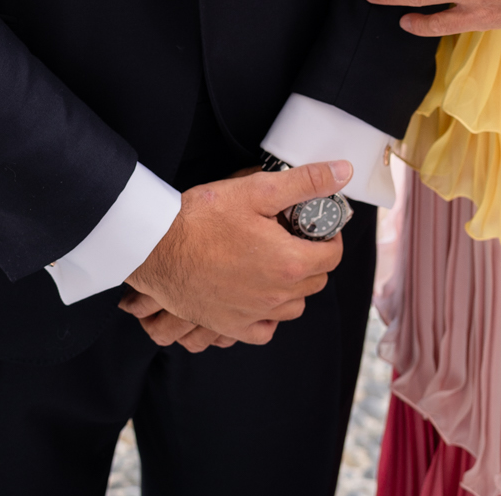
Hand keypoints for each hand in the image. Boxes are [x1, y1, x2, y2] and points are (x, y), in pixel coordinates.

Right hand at [120, 160, 350, 345]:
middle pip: (316, 281)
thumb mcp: (257, 189)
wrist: (157, 248)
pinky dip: (269, 316)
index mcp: (289, 262)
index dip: (329, 235)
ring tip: (275, 260)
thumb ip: (305, 182)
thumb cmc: (204, 217)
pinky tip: (259, 294)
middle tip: (291, 235)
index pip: (333, 255)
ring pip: (294, 307)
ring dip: (294, 286)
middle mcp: (277, 295)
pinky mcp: (231, 326)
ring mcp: (254, 314)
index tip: (314, 223)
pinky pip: (265, 330)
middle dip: (312, 257)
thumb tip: (343, 172)